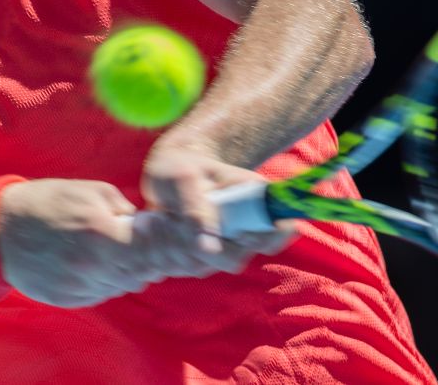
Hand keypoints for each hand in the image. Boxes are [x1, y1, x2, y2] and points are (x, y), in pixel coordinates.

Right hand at [0, 179, 162, 307]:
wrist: (0, 229)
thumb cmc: (48, 202)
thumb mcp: (88, 190)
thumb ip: (122, 207)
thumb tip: (145, 225)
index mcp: (100, 233)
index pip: (150, 255)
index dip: (156, 248)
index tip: (151, 240)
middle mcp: (91, 266)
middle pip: (138, 276)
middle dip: (141, 262)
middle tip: (130, 246)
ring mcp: (77, 286)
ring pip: (119, 288)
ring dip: (121, 273)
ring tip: (106, 253)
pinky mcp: (65, 300)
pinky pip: (98, 296)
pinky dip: (101, 283)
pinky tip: (89, 265)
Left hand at [141, 140, 297, 258]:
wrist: (168, 175)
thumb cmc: (181, 168)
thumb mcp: (184, 177)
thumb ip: (196, 207)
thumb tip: (208, 246)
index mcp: (257, 201)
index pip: (282, 231)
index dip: (261, 239)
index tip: (230, 229)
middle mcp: (245, 230)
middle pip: (233, 260)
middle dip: (194, 241)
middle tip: (173, 216)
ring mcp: (223, 248)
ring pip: (201, 266)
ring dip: (172, 243)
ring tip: (160, 215)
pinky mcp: (199, 259)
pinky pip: (180, 268)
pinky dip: (161, 250)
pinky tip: (155, 226)